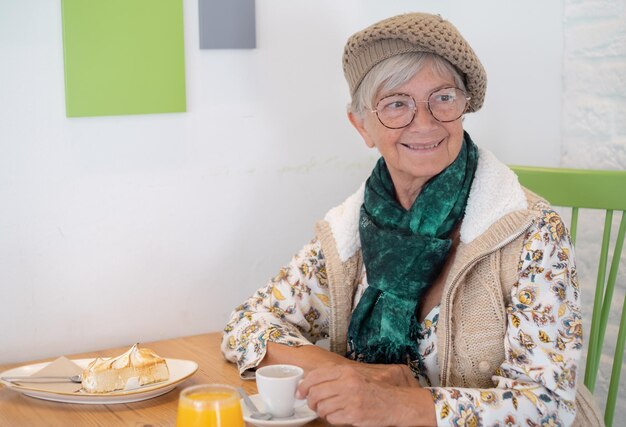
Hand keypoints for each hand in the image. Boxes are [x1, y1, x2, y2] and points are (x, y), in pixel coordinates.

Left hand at [297, 365, 434, 426]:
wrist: (395, 403)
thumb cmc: (373, 390)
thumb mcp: (355, 376)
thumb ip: (336, 377)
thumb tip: (311, 381)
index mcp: (346, 372)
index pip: (315, 376)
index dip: (304, 385)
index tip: (300, 392)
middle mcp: (347, 383)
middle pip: (315, 393)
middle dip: (311, 401)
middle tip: (313, 404)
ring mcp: (350, 399)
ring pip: (322, 407)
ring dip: (322, 411)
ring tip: (329, 410)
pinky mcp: (354, 414)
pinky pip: (332, 419)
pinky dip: (332, 419)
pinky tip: (340, 415)